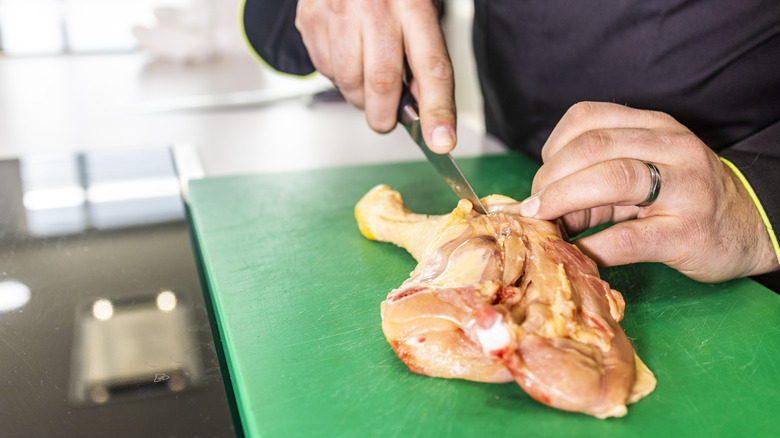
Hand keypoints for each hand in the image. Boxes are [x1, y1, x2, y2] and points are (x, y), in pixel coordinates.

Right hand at [295, 0, 456, 152]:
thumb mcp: (419, 6)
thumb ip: (423, 53)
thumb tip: (423, 103)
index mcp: (413, 2)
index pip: (432, 66)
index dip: (437, 109)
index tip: (442, 142)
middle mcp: (375, 6)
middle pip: (382, 83)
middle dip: (385, 116)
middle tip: (387, 121)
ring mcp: (338, 12)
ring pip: (349, 83)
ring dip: (360, 98)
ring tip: (367, 80)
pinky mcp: (311, 18)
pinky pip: (325, 69)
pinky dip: (338, 77)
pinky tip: (347, 56)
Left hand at [519, 102, 777, 281]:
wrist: (751, 226)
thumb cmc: (683, 198)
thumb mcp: (643, 175)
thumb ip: (593, 182)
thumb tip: (542, 206)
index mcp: (654, 126)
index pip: (587, 118)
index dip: (552, 149)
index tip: (541, 179)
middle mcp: (671, 147)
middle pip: (593, 146)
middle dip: (550, 178)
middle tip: (535, 207)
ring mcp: (684, 188)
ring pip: (612, 178)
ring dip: (563, 201)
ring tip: (546, 222)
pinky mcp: (687, 232)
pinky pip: (628, 238)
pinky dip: (593, 247)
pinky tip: (579, 253)